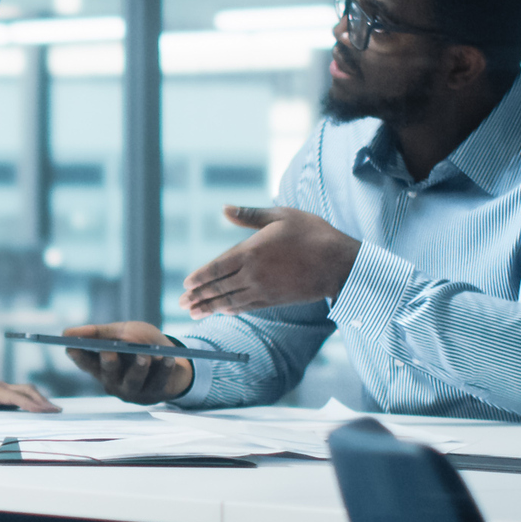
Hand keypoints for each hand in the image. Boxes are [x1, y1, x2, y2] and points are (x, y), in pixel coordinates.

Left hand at [0, 371, 57, 411]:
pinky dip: (34, 401)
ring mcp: (3, 389)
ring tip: (54, 411)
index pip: (14, 398)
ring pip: (27, 391)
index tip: (44, 411)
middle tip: (58, 412)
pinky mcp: (4, 393)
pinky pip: (23, 395)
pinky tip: (40, 409)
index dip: (29, 404)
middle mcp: (1, 388)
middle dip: (43, 401)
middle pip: (27, 391)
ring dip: (41, 400)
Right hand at [58, 321, 193, 403]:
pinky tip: (168, 359)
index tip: (71, 345)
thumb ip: (99, 332)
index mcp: (101, 367)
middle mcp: (114, 382)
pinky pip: (159, 381)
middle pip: (108, 373)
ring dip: (138, 368)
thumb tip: (68, 333)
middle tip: (109, 351)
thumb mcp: (121, 332)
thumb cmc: (140, 343)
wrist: (171, 357)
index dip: (78, 355)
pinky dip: (164, 369)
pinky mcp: (155, 394)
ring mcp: (134, 391)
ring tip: (144, 357)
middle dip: (108, 362)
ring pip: (133, 382)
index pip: (85, 363)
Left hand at [180, 205, 360, 316]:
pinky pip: (248, 306)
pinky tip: (223, 311)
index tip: (186, 284)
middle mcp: (253, 274)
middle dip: (198, 296)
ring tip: (194, 312)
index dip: (200, 276)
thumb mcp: (280, 216)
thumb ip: (250, 215)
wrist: (338, 263)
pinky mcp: (275, 299)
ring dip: (210, 307)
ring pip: (230, 300)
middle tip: (182, 303)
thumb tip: (224, 208)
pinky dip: (232, 309)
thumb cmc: (311, 233)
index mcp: (251, 252)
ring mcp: (264, 289)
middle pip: (219, 287)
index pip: (217, 267)